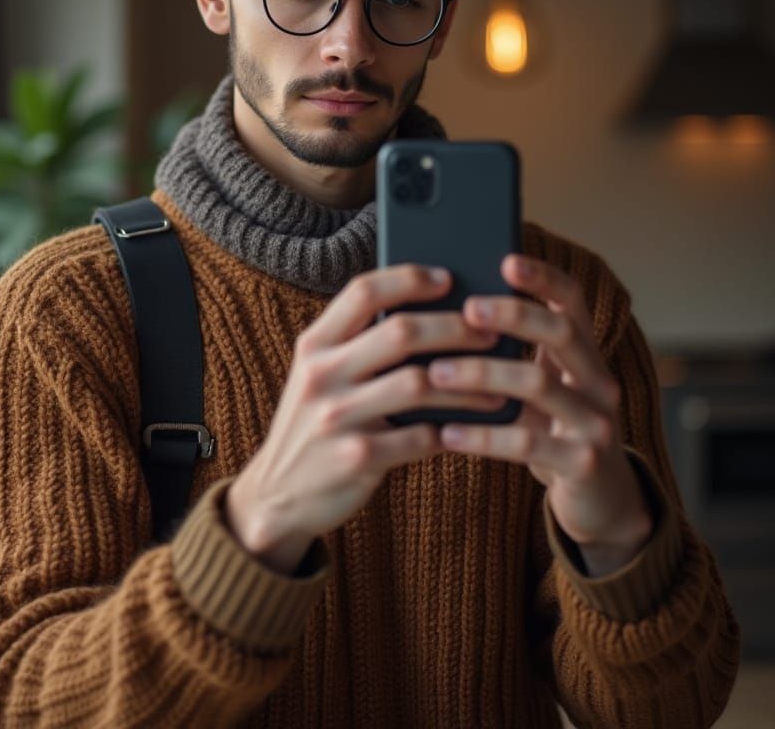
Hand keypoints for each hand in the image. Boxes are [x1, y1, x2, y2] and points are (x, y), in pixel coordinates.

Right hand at [225, 264, 500, 573]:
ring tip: (496, 387)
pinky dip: (450, 431)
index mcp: (314, 344)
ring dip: (467, 384)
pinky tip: (469, 429)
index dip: (410, 279)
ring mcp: (336, 417)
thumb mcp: (319, 376)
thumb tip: (430, 312)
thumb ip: (357, 344)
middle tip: (491, 332)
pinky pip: (419, 436)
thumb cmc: (315, 424)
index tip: (448, 279)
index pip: (363, 291)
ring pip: (419, 383)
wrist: (277, 496)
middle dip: (456, 328)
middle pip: (401, 332)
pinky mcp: (355, 458)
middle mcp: (321, 374)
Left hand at [429, 254, 652, 576]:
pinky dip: (483, 435)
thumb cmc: (548, 430)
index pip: (572, 301)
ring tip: (435, 372)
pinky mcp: (584, 464)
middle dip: (512, 315)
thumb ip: (505, 355)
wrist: (597, 500)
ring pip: (538, 384)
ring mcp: (597, 422)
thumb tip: (438, 315)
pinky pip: (528, 443)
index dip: (543, 277)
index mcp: (584, 354)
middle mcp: (599, 381)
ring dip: (482, 374)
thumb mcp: (533, 389)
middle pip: (562, 332)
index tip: (505, 260)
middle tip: (466, 309)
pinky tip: (446, 432)